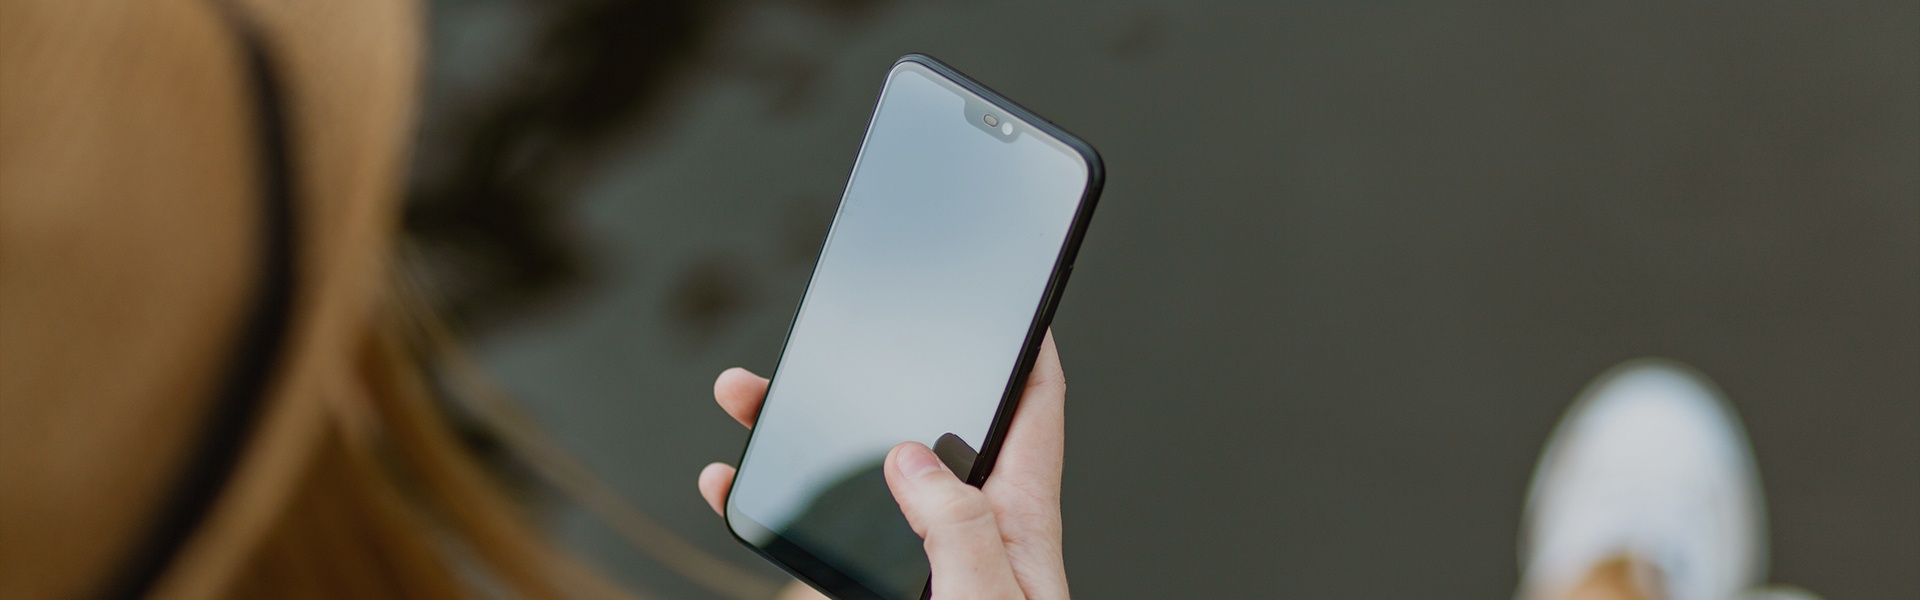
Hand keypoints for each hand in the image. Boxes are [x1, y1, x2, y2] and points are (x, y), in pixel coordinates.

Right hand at [698, 331, 1069, 599]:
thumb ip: (961, 531)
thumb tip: (913, 456)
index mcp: (1018, 522)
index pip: (1032, 410)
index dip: (1025, 347)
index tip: (1009, 294)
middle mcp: (967, 532)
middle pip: (921, 426)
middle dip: (877, 370)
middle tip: (833, 329)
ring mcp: (915, 561)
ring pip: (855, 476)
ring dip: (801, 433)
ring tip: (744, 395)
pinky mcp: (871, 592)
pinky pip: (813, 538)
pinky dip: (766, 507)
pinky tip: (727, 483)